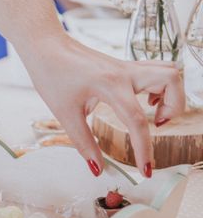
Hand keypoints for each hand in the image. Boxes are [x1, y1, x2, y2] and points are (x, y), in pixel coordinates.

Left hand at [21, 35, 184, 177]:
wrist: (45, 46)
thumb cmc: (51, 75)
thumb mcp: (64, 114)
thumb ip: (84, 143)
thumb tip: (97, 168)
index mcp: (110, 85)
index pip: (137, 121)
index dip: (145, 150)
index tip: (146, 170)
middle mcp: (125, 72)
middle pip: (172, 81)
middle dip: (174, 108)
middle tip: (157, 126)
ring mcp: (126, 66)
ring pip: (169, 71)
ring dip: (171, 94)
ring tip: (153, 114)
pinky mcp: (123, 66)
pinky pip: (155, 70)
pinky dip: (159, 86)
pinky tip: (143, 101)